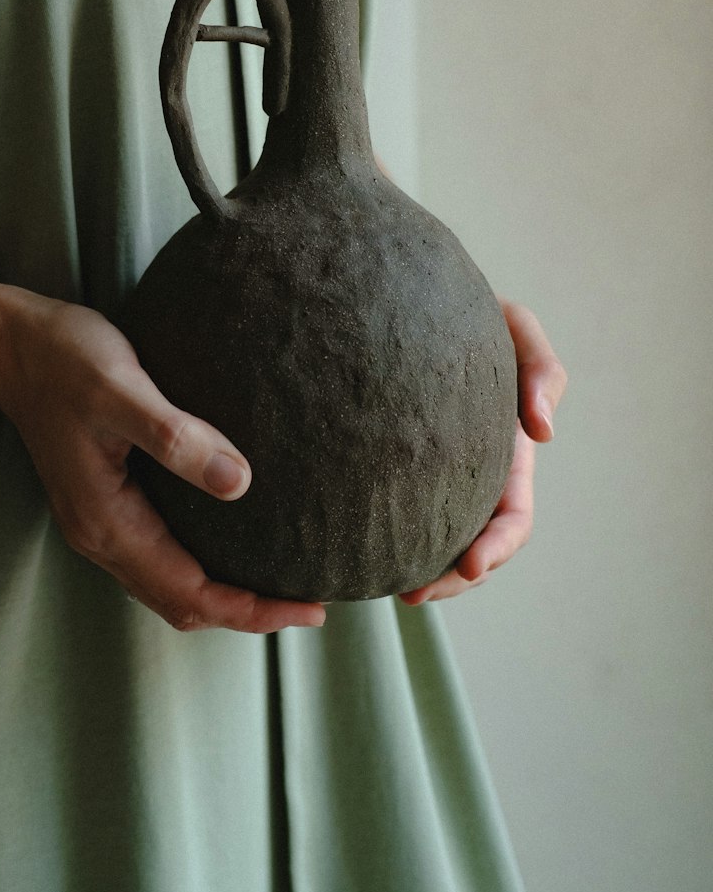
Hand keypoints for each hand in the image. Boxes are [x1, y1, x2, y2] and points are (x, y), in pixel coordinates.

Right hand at [0, 287, 327, 633]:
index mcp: (106, 521)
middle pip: (182, 602)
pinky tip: (235, 536)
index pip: (190, 594)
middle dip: (246, 611)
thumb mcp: (121, 389)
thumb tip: (240, 482)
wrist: (6, 342)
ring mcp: (99, 519)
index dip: (252, 609)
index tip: (310, 607)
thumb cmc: (63, 358)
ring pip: (170, 583)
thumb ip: (176, 438)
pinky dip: (202, 562)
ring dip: (225, 591)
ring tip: (281, 579)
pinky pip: (161, 553)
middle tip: (310, 602)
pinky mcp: (105, 497)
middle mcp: (100, 533)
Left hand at [398, 298, 566, 604]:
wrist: (414, 299)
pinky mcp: (386, 464)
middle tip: (408, 593)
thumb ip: (544, 371)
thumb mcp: (520, 329)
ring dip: (413, 568)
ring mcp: (428, 474)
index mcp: (507, 457)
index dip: (496, 548)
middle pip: (468, 547)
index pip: (511, 520)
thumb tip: (543, 435)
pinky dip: (378, 532)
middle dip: (448, 579)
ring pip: (427, 539)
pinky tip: (347, 541)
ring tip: (377, 583)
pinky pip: (387, 507)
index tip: (471, 566)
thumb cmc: (476, 313)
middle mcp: (469, 475)